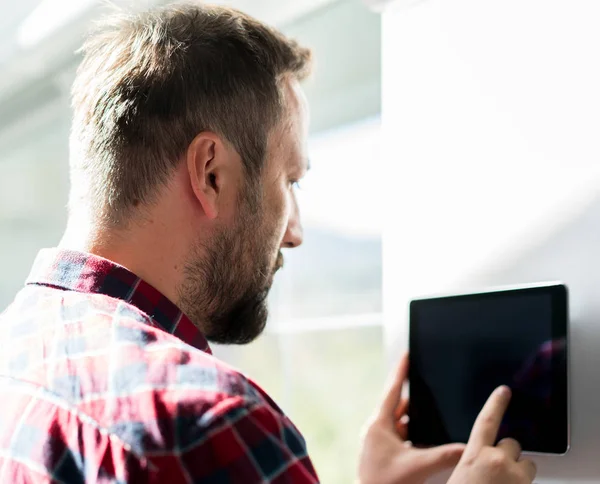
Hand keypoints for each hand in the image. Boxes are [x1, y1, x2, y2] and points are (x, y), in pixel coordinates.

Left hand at [358, 354, 464, 483]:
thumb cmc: (386, 483)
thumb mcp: (418, 467)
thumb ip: (445, 455)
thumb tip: (469, 448)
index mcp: (379, 424)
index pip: (393, 390)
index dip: (401, 371)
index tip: (406, 354)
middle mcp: (376, 429)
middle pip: (398, 405)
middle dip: (415, 397)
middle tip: (428, 384)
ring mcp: (378, 441)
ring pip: (400, 421)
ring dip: (415, 417)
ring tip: (432, 409)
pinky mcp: (382, 452)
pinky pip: (400, 435)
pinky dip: (412, 432)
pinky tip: (426, 434)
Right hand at [447, 386, 536, 483]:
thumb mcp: (457, 478)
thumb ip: (469, 464)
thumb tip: (477, 464)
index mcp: (474, 457)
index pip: (486, 421)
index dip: (495, 404)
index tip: (503, 390)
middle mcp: (496, 462)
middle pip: (511, 444)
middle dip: (509, 453)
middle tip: (499, 471)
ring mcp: (515, 476)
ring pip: (527, 463)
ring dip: (520, 471)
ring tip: (507, 483)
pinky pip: (532, 480)